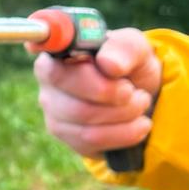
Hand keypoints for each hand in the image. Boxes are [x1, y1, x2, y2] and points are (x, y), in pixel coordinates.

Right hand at [30, 27, 160, 160]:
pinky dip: (126, 133)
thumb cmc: (129, 64)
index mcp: (58, 53)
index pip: (50, 63)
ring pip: (86, 126)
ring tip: (140, 103)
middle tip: (133, 90)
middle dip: (113, 97)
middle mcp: (48, 82)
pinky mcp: (69, 137)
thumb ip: (124, 48)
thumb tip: (108, 64)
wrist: (139, 94)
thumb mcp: (135, 47)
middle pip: (74, 103)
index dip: (59, 61)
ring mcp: (54, 113)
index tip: (86, 65)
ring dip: (124, 115)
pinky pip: (94, 142)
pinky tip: (138, 122)